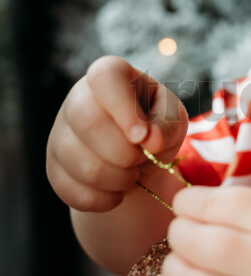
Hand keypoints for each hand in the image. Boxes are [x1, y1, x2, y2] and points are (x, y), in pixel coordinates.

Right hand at [46, 56, 187, 212]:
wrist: (137, 159)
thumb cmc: (156, 128)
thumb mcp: (173, 120)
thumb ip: (167, 125)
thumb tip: (150, 139)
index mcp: (110, 76)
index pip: (105, 77)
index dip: (123, 108)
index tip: (142, 136)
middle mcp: (77, 98)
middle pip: (89, 123)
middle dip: (125, 153)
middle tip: (141, 159)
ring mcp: (60, 133)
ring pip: (82, 164)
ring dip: (119, 179)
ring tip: (132, 173)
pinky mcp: (54, 167)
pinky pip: (73, 190)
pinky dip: (104, 199)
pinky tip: (117, 191)